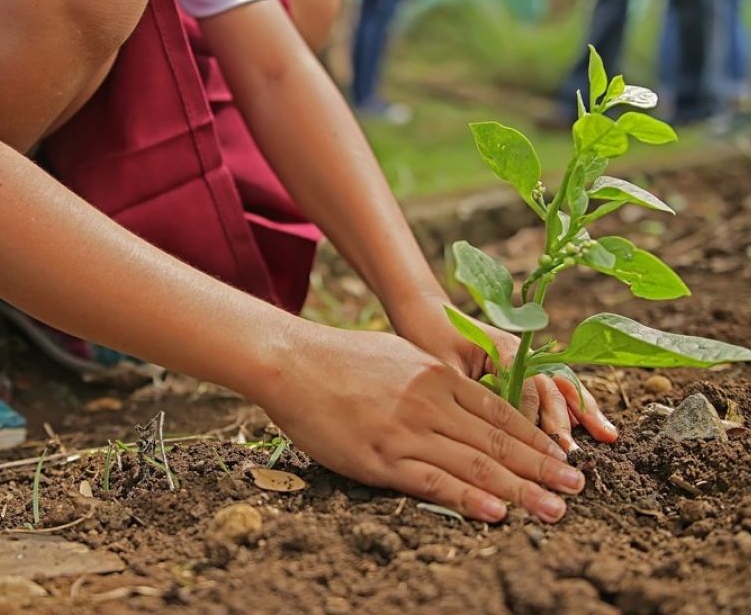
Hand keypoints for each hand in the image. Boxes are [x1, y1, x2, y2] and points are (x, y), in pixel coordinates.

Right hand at [258, 325, 583, 522]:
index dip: (536, 438)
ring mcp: (407, 431)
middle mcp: (431, 403)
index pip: (500, 413)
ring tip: (554, 508)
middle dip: (542, 468)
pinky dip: (468, 499)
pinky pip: (433, 482)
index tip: (562, 457)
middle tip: (576, 488)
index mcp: (438, 376)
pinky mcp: (380, 457)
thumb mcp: (399, 356)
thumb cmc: (342, 358)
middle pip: (498, 442)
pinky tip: (497, 512)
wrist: (293, 362)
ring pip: (475, 465)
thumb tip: (462, 395)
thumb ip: (434, 378)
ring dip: (520, 490)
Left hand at [387, 294, 617, 452]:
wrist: (427, 313)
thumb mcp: (442, 367)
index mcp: (503, 349)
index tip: (538, 448)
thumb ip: (467, 392)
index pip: (525, 389)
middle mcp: (521, 352)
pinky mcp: (524, 368)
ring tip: (608, 436)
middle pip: (549, 388)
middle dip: (562, 422)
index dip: (531, 420)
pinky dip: (575, 405)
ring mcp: (526, 359)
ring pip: (560, 387)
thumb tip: (483, 429)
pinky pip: (554, 387)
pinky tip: (596, 425)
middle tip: (571, 455)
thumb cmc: (429, 338)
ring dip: (583, 412)